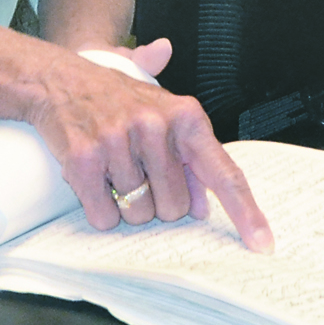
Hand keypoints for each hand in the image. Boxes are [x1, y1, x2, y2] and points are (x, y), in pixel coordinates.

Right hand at [23, 45, 273, 251]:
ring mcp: (118, 142)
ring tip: (114, 170)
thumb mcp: (166, 115)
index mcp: (186, 117)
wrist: (61, 81)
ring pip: (138, 214)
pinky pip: (104, 216)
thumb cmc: (119, 101)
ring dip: (126, 205)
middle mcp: (156, 127)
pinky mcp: (83, 159)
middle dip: (158, 202)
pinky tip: (95, 180)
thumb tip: (203, 203)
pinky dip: (100, 209)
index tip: (262, 243)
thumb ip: (191, 156)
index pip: (224, 173)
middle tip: (139, 172)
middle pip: (174, 208)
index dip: (246, 212)